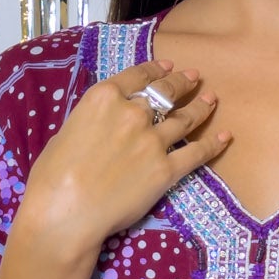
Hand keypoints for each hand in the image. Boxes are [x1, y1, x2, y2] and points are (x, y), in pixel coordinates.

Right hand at [17, 58, 231, 256]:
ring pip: (185, 119)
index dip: (156, 69)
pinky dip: (213, 145)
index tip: (168, 66)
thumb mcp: (67, 131)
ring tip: (211, 101)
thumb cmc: (53, 176)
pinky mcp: (166, 170)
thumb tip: (104, 123)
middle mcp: (133, 113)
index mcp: (104, 98)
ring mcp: (153, 141)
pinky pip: (196, 153)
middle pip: (166, 92)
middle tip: (195, 78)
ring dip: (201, 108)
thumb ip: (93, 120)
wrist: (65, 211)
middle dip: (183, 82)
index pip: (138, 76)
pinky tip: (225, 137)